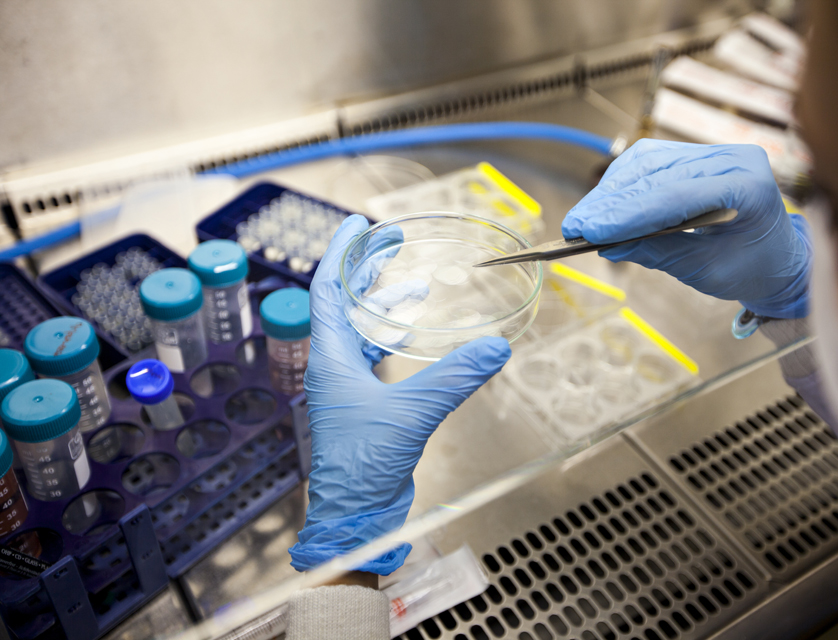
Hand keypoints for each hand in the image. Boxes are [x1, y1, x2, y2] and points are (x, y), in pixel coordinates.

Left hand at [289, 215, 510, 574]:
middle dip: (365, 270)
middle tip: (388, 243)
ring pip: (362, 330)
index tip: (356, 225)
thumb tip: (494, 348)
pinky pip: (376, 356)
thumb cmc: (363, 466)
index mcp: (330, 358)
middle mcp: (334, 366)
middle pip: (344, 303)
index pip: (327, 290)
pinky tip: (416, 334)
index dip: (340, 253)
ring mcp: (349, 386)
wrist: (356, 514)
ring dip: (383, 303)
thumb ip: (454, 377)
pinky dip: (394, 336)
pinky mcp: (367, 404)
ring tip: (415, 285)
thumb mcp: (412, 412)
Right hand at [563, 140, 810, 317]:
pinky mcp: (695, 155)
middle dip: (611, 202)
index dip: (628, 212)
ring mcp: (714, 151)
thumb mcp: (705, 271)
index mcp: (748, 185)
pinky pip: (650, 161)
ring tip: (583, 219)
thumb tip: (608, 246)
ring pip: (647, 162)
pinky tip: (603, 204)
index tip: (590, 230)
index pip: (676, 194)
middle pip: (656, 173)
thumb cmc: (752, 267)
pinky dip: (622, 183)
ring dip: (610, 190)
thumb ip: (658, 253)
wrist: (778, 257)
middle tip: (575, 227)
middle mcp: (732, 157)